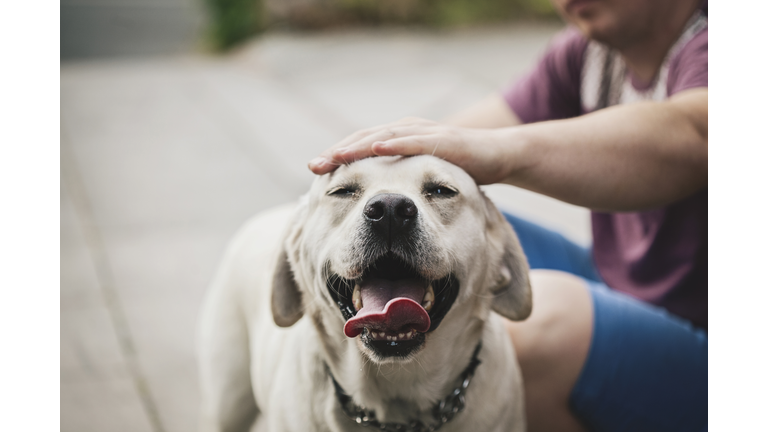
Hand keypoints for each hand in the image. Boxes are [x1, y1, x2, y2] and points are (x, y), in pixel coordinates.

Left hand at [308, 117, 513, 184]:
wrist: (499, 156)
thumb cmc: (459, 168)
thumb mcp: (423, 177)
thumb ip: (401, 182)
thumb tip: (376, 202)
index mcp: (399, 139)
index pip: (361, 146)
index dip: (338, 158)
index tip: (314, 172)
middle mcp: (406, 130)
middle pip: (364, 139)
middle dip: (338, 152)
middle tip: (314, 166)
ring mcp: (424, 133)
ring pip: (384, 136)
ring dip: (357, 146)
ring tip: (335, 157)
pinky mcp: (443, 140)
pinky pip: (414, 140)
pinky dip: (394, 142)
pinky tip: (376, 147)